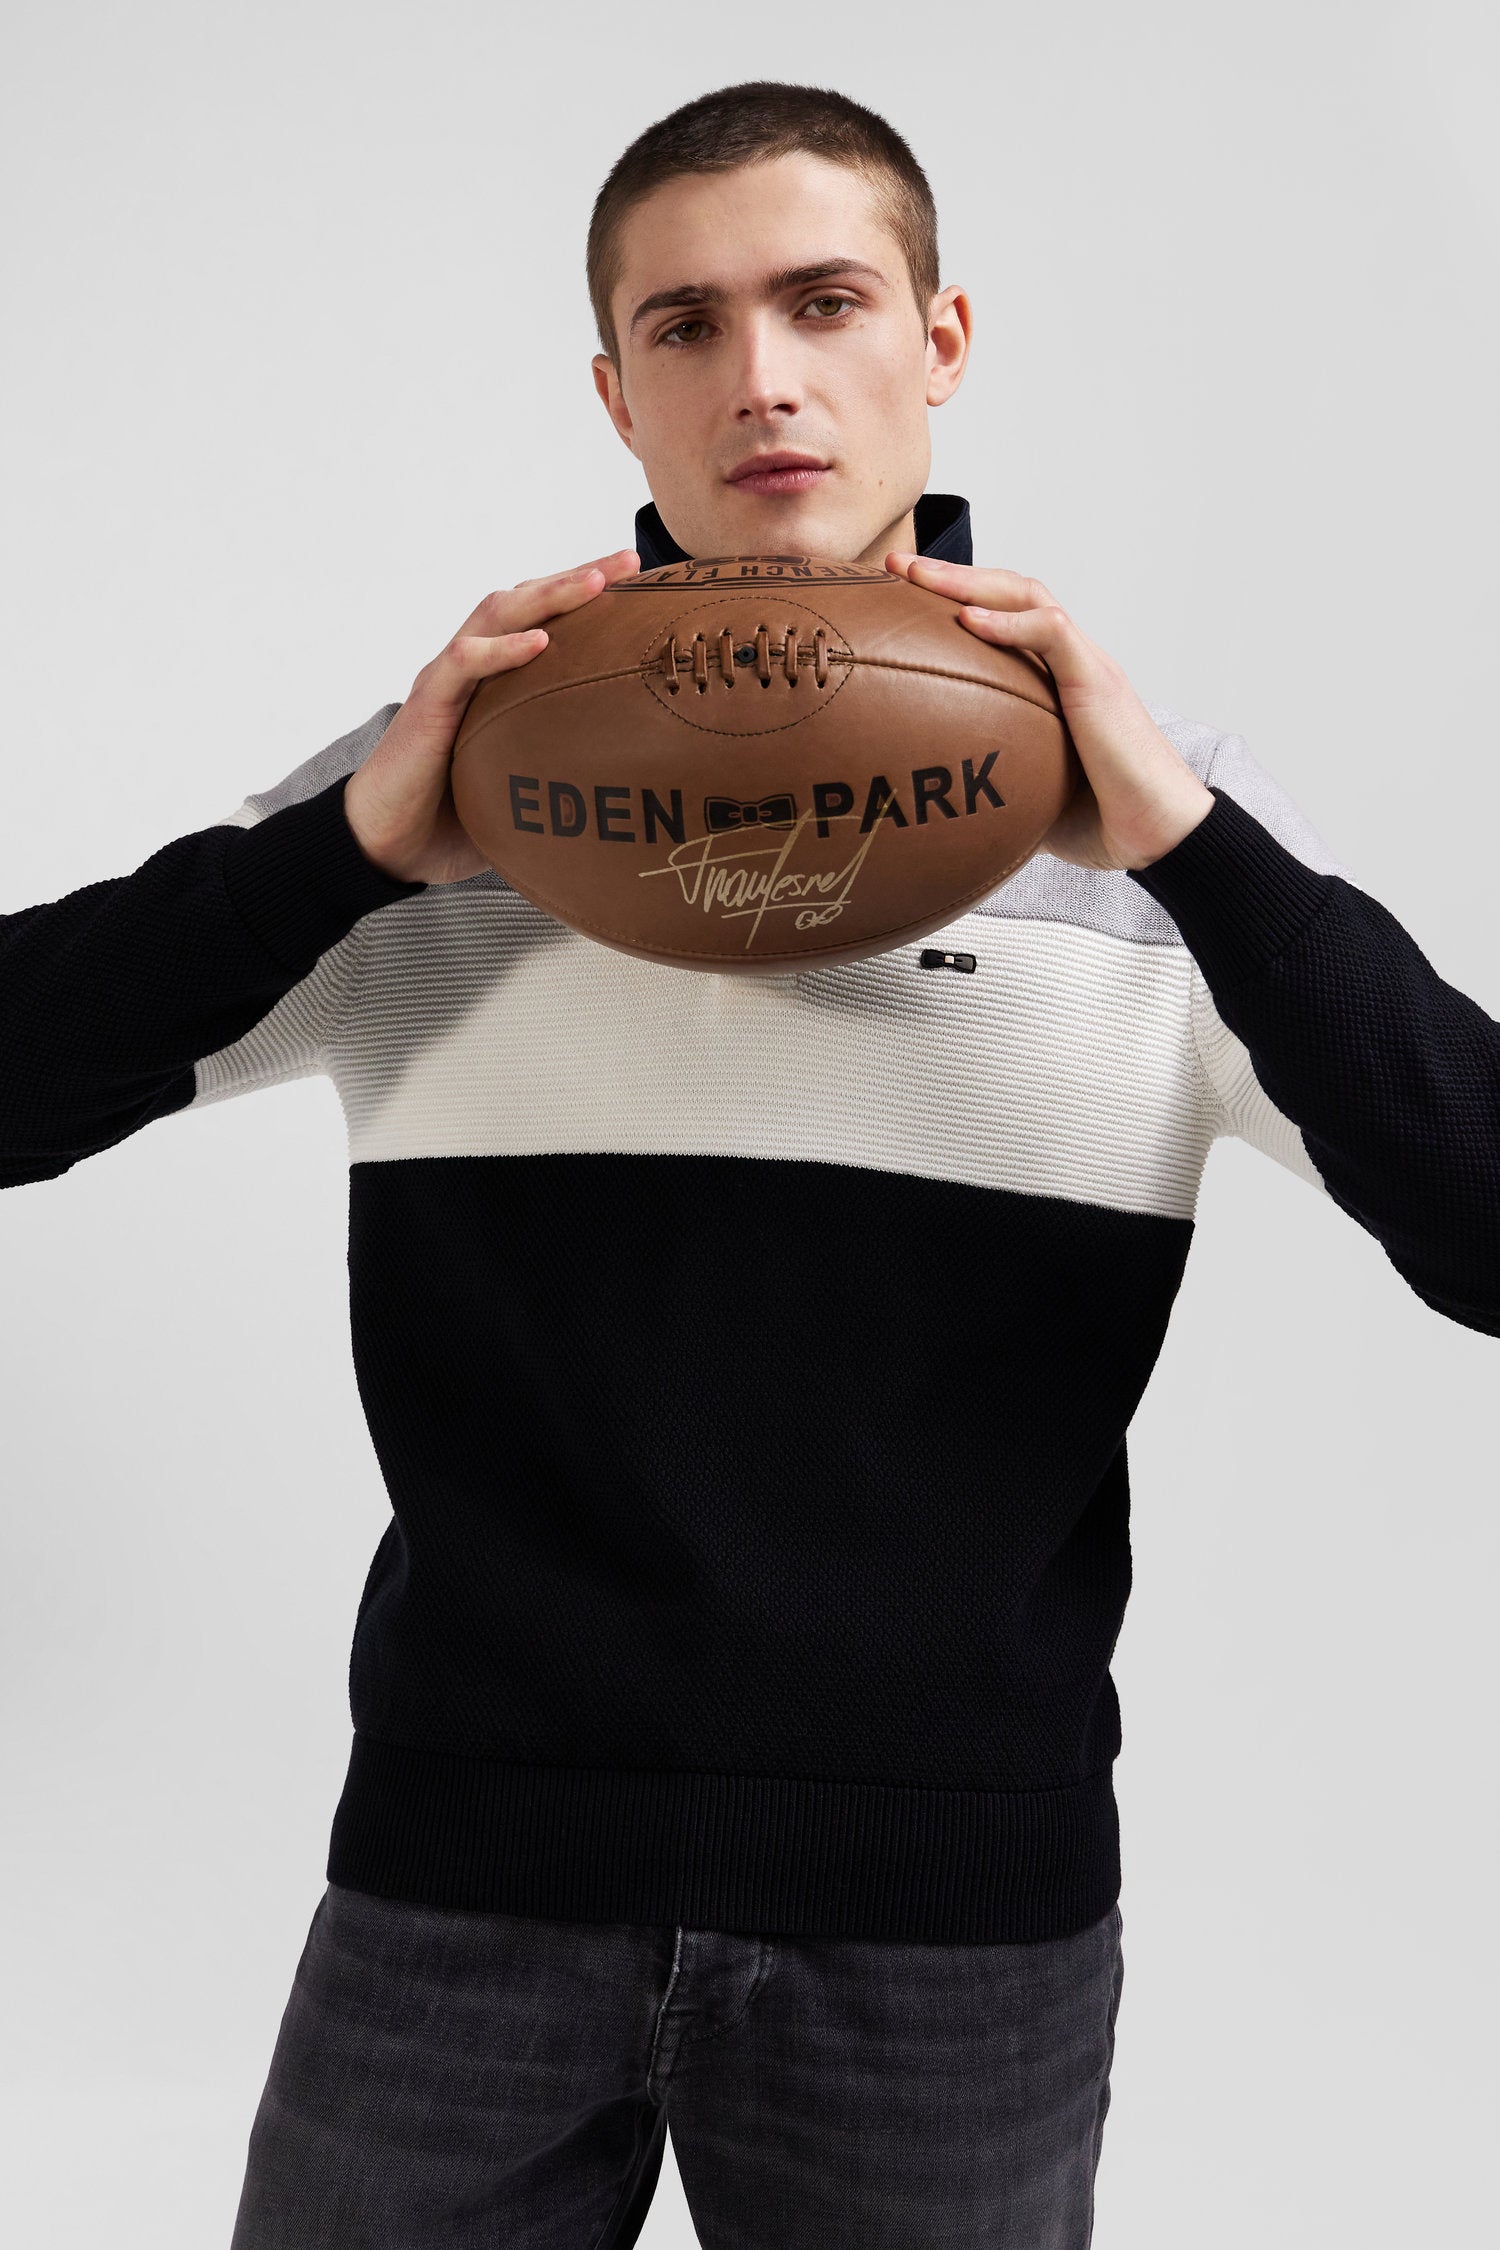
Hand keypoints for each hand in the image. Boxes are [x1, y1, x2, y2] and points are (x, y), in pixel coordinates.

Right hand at [343, 548, 640, 884]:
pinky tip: (540, 642)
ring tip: (594, 582)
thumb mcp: (521, 785)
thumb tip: (626, 787)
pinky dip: (502, 649)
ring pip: (497, 614)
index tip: (637, 582)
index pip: (541, 619)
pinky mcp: (427, 704)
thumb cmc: (452, 816)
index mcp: (494, 678)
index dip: (584, 597)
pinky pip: (464, 663)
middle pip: (525, 600)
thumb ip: (561, 768)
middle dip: (578, 576)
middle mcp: (471, 666)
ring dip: (547, 595)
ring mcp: (447, 679)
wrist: (387, 842)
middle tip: (629, 560)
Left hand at [883, 552, 1215, 872]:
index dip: (952, 602)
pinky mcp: (1098, 682)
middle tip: (892, 567)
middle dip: (950, 575)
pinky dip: (1008, 623)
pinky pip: (1052, 634)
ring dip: (968, 581)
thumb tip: (935, 801)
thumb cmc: (1101, 822)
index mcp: (1054, 682)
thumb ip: (989, 777)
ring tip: (917, 576)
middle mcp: (1071, 662)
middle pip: (1008, 594)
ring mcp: (1087, 666)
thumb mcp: (1026, 794)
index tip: (898, 599)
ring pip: (1028, 597)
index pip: (1002, 620)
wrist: (1161, 836)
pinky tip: (966, 620)